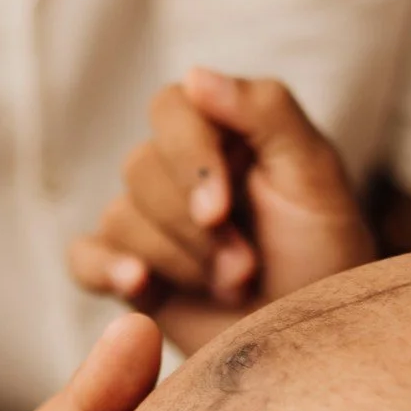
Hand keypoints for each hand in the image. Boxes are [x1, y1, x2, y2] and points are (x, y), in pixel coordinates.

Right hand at [69, 68, 376, 354]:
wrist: (316, 336)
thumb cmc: (326, 252)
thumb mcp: (316, 176)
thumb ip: (267, 112)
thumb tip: (196, 75)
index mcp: (221, 134)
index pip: (170, 110)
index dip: (188, 157)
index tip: (220, 209)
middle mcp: (177, 171)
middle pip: (141, 168)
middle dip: (196, 228)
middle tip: (247, 269)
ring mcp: (150, 224)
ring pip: (121, 217)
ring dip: (180, 261)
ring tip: (233, 289)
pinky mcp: (131, 275)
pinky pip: (85, 257)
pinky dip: (105, 267)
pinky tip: (138, 284)